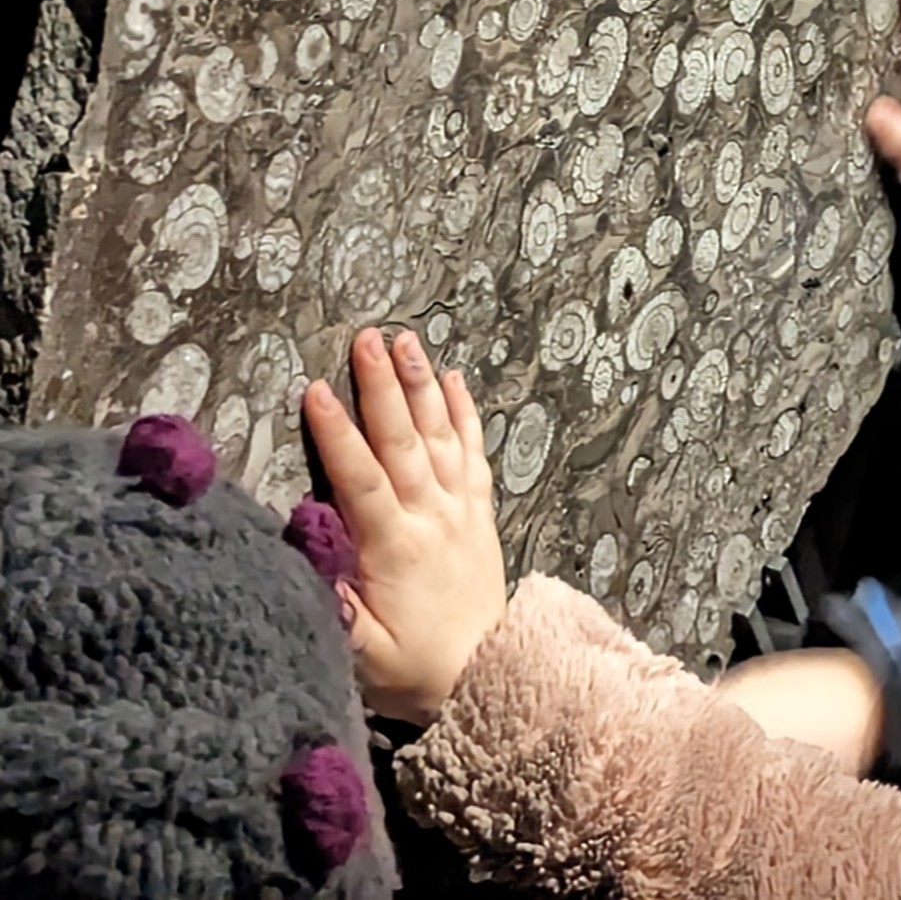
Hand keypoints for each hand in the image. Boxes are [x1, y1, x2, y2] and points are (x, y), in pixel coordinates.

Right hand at [304, 328, 505, 725]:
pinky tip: (455, 380)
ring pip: (440, 437)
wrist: (486, 676)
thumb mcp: (360, 652)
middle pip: (403, 441)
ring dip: (422, 387)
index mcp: (395, 548)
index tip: (315, 390)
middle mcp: (431, 519)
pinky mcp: (479, 515)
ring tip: (407, 341)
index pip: (360, 478)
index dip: (337, 433)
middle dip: (382, 387)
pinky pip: (474, 455)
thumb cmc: (412, 668)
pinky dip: (465, 415)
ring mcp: (460, 512)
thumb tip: (301, 554)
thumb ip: (333, 605)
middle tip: (367, 338)